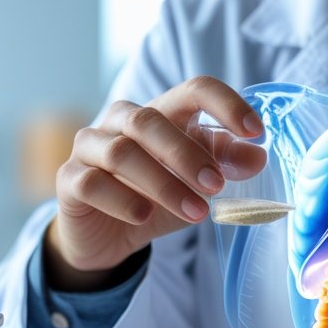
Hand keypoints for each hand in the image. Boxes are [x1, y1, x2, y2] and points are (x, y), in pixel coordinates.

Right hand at [46, 76, 265, 289]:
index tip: (256, 131)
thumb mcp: (195, 184)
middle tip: (217, 186)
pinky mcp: (68, 179)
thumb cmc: (153, 199)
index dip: (226, 104)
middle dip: (187, 154)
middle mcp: (120, 121)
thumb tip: (259, 156)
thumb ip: (223, 165)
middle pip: (150, 121)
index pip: (194, 90)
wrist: (105, 237)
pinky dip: (121, 199)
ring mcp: (90, 147)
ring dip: (163, 184)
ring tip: (195, 213)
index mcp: (159, 113)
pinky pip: (91, 182)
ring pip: (122, 152)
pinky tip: (143, 216)